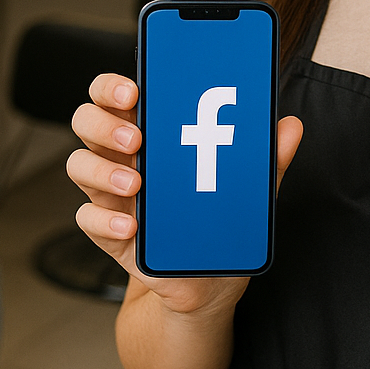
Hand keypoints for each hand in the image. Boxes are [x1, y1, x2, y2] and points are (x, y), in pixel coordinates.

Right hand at [68, 73, 302, 315]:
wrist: (208, 283)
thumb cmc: (219, 222)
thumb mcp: (246, 190)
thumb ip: (265, 159)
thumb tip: (290, 126)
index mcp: (151, 132)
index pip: (117, 94)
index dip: (113, 85)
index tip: (134, 88)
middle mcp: (123, 156)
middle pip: (87, 120)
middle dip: (105, 123)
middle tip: (136, 138)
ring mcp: (111, 194)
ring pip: (79, 165)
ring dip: (102, 171)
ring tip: (135, 185)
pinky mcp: (108, 232)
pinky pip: (86, 219)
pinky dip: (104, 221)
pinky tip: (131, 227)